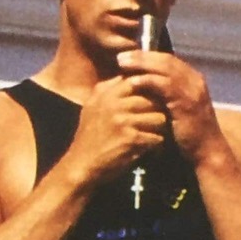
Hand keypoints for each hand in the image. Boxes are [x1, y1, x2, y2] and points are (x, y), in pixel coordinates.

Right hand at [62, 74, 169, 188]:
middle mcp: (114, 104)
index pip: (136, 80)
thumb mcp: (92, 106)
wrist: (81, 164)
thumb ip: (107, 89)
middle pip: (152, 99)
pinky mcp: (131, 139)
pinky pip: (156, 137)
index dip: (149, 90)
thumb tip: (127, 75)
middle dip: (157, 112)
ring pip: (159, 118)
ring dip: (159, 130)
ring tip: (154, 136)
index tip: (151, 103)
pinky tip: (151, 151)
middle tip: (156, 123)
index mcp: (105, 93)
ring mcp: (123, 121)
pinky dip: (156, 146)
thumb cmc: (89, 136)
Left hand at [116, 49, 221, 163]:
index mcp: (193, 80)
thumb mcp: (177, 109)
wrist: (207, 152)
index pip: (168, 60)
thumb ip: (165, 96)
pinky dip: (148, 80)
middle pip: (165, 59)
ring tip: (122, 63)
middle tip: (121, 56)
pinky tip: (133, 81)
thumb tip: (144, 86)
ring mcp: (192, 90)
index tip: (128, 56)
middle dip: (141, 56)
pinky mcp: (187, 102)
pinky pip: (165, 85)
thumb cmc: (189, 135)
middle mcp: (195, 81)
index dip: (147, 56)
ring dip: (142, 63)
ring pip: (165, 68)